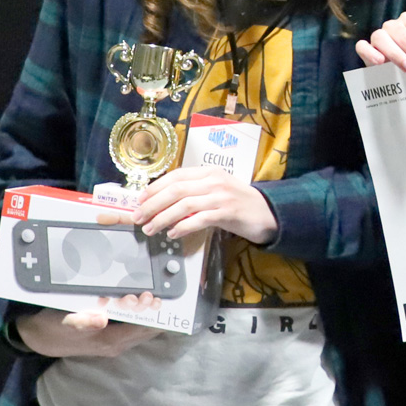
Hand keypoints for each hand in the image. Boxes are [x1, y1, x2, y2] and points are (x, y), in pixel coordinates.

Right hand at [15, 297, 162, 357]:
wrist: (39, 338)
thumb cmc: (54, 328)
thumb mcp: (64, 322)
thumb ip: (82, 322)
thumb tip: (102, 320)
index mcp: (109, 342)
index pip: (141, 328)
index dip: (151, 314)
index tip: (155, 298)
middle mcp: (116, 344)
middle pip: (145, 329)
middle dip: (153, 311)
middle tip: (153, 293)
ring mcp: (115, 342)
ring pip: (141, 328)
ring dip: (148, 312)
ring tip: (150, 295)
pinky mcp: (110, 336)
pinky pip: (133, 326)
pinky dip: (140, 314)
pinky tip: (142, 301)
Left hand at [132, 165, 277, 244]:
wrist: (267, 213)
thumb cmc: (238, 202)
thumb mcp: (216, 189)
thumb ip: (194, 191)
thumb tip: (163, 202)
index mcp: (209, 171)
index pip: (176, 175)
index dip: (155, 187)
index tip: (140, 199)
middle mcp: (214, 180)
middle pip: (176, 190)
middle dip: (153, 204)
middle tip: (138, 217)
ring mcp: (221, 196)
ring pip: (184, 205)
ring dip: (163, 218)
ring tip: (150, 229)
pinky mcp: (227, 212)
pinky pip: (199, 219)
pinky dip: (182, 227)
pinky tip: (173, 233)